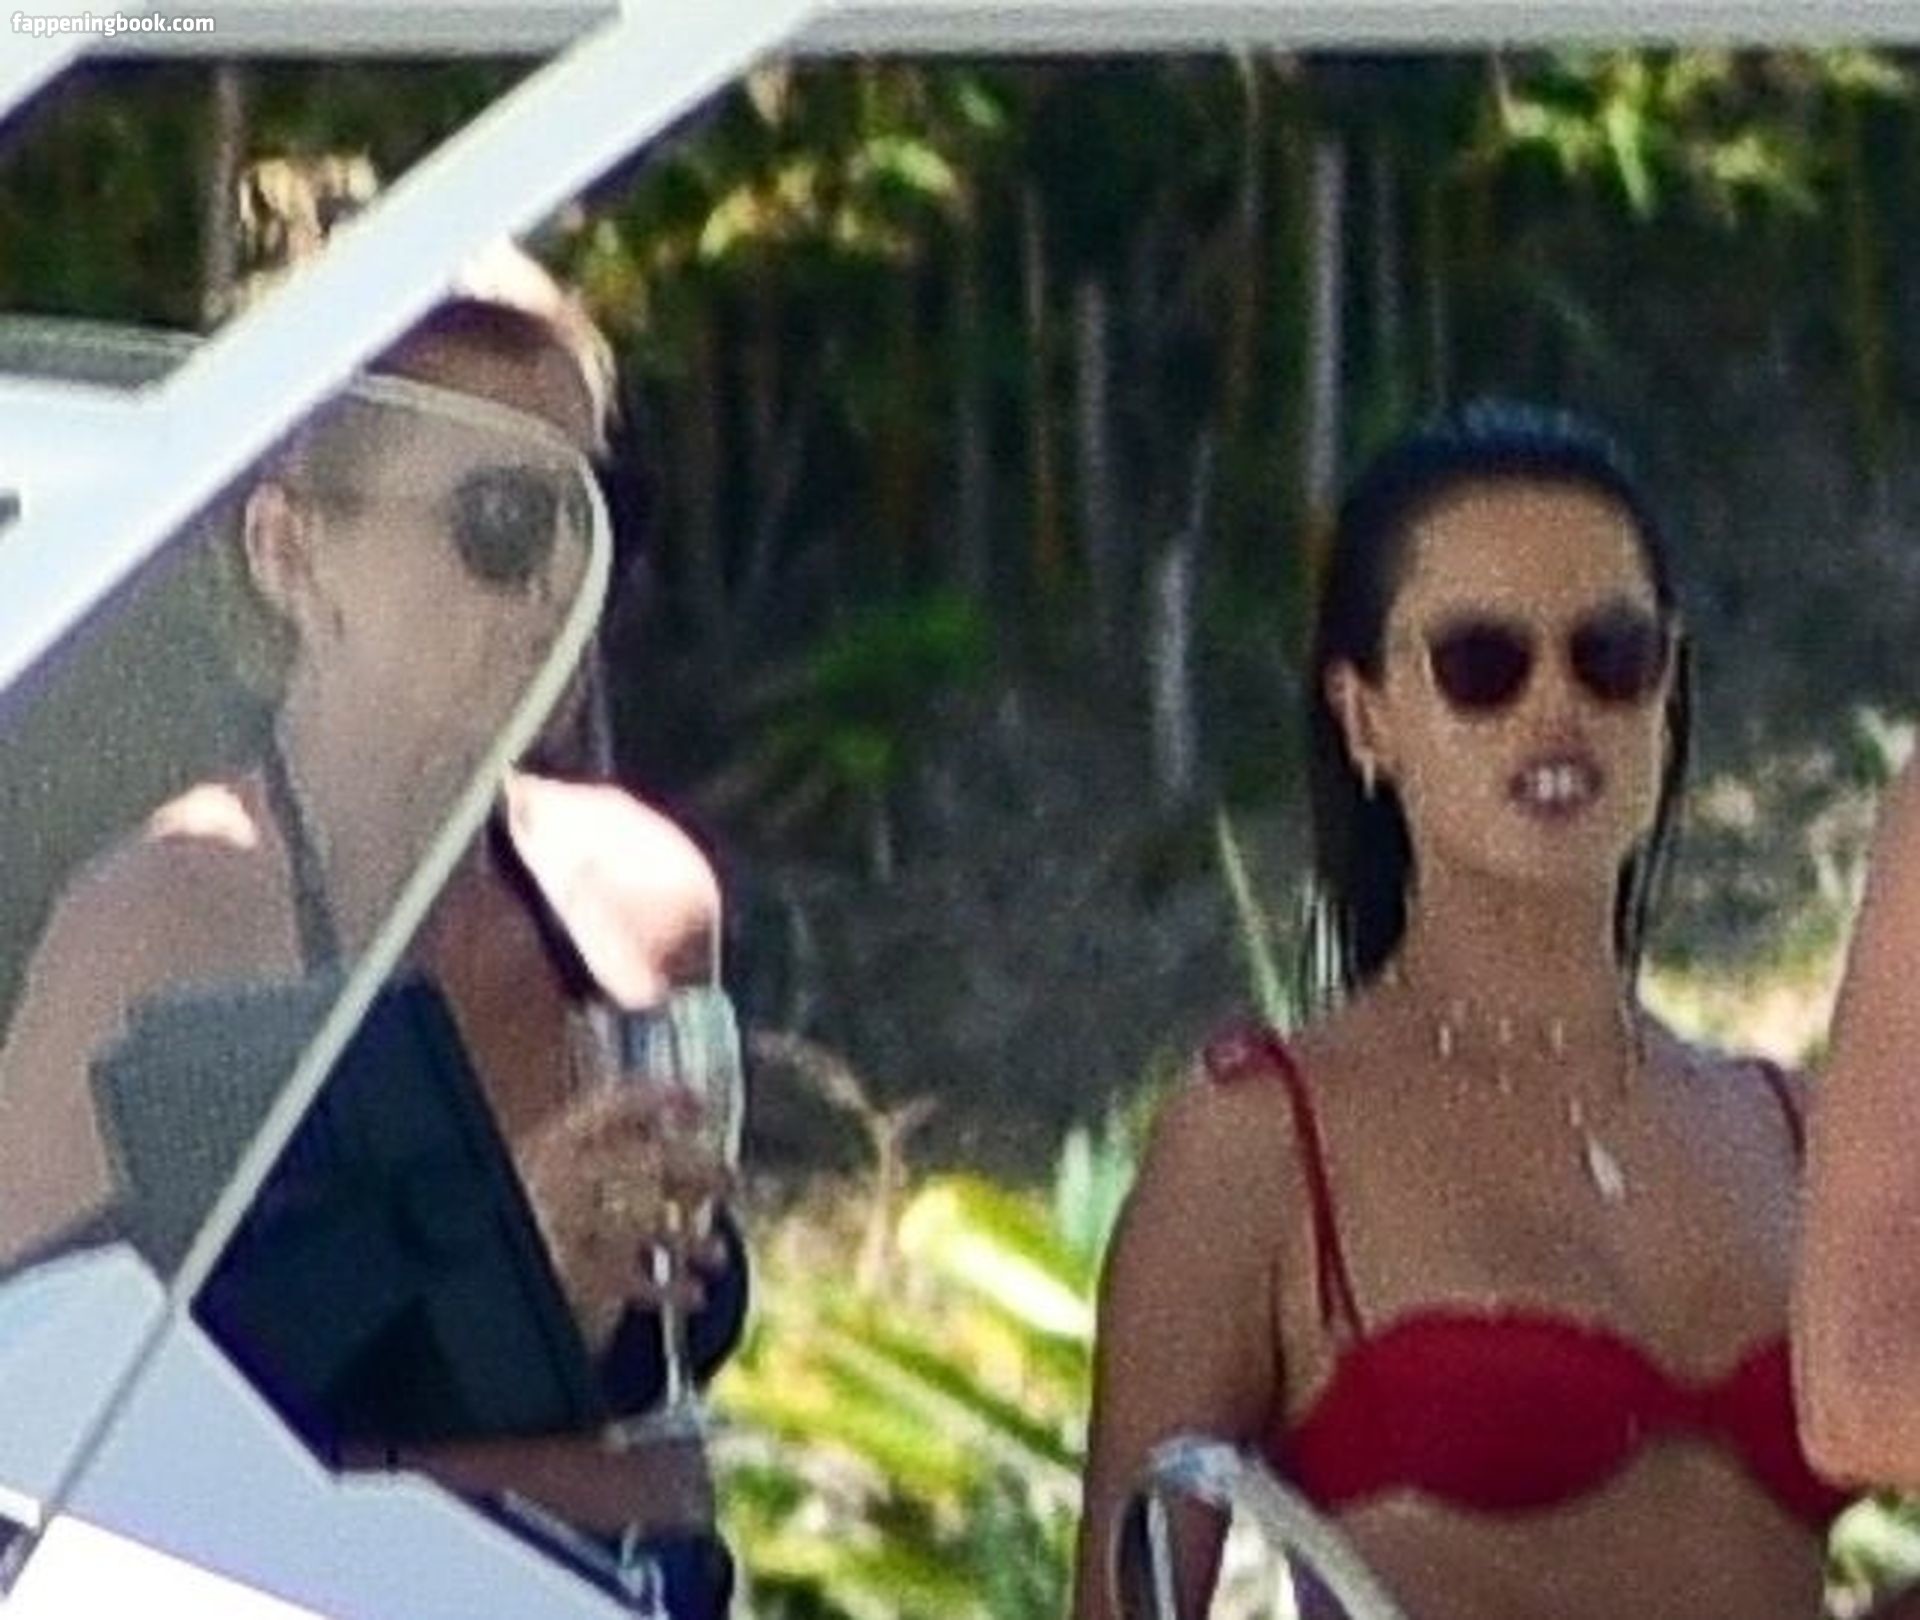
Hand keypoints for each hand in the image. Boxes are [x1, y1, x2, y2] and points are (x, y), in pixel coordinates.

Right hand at [515, 1087, 731, 1352]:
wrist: (487, 1277)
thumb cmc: (542, 1210)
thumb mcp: (560, 1167)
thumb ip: (613, 1142)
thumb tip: (688, 1107)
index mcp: (554, 1141)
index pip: (610, 1104)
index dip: (657, 1097)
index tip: (697, 1100)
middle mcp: (556, 1176)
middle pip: (639, 1162)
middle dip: (693, 1168)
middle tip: (730, 1179)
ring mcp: (558, 1224)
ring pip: (637, 1225)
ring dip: (686, 1239)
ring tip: (720, 1255)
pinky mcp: (560, 1272)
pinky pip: (624, 1278)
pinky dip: (665, 1287)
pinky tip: (695, 1294)